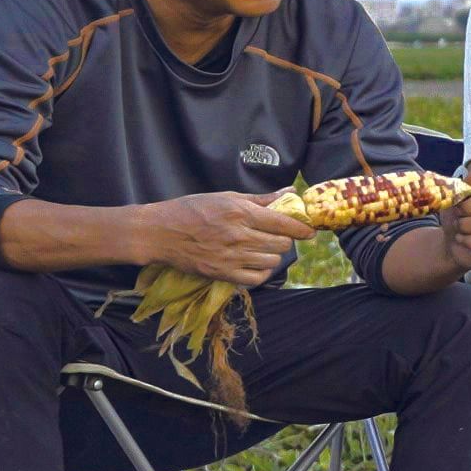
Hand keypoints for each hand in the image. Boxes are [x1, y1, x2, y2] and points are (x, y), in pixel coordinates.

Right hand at [135, 192, 314, 285]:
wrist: (160, 233)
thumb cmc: (191, 210)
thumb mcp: (226, 197)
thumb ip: (260, 199)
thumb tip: (289, 193)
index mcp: (241, 213)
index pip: (284, 224)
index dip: (302, 229)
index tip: (309, 231)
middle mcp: (239, 235)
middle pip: (281, 244)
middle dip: (284, 240)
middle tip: (277, 237)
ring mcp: (231, 257)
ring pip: (272, 260)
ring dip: (273, 255)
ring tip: (263, 249)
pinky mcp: (222, 273)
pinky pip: (257, 278)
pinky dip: (262, 271)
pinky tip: (256, 263)